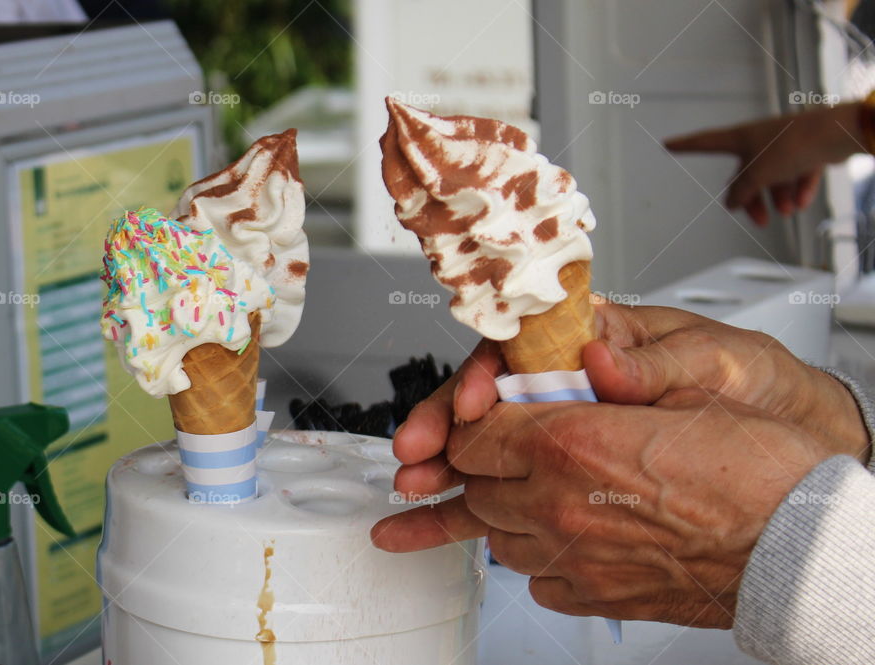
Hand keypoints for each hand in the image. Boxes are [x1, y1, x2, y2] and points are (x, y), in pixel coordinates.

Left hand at [374, 390, 829, 626]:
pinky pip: (532, 577)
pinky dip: (528, 557)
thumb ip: (607, 382)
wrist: (800, 546)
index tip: (469, 418)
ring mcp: (572, 556)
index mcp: (570, 439)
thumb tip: (576, 366)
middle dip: (462, 467)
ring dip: (478, 514)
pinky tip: (531, 546)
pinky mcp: (593, 594)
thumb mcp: (678, 392)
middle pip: (472, 482)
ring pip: (491, 533)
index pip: (473, 428)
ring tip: (421, 521)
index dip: (466, 419)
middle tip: (435, 465)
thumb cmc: (758, 468)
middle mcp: (558, 501)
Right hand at [390, 303, 867, 503]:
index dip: (487, 378)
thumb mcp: (708, 361)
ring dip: (447, 468)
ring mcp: (562, 426)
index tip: (474, 407)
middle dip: (446, 427)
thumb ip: (653, 362)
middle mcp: (566, 382)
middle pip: (488, 400)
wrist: (778, 427)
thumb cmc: (742, 380)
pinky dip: (472, 500)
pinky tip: (440, 516)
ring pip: (489, 445)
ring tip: (415, 489)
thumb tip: (601, 356)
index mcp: (592, 340)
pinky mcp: (566, 467)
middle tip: (417, 455)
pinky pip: (509, 482)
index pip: (520, 349)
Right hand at [665, 103, 864, 225]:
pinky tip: (801, 202)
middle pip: (747, 175)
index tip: (668, 143)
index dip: (685, 145)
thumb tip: (732, 202)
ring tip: (788, 211)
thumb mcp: (757, 174)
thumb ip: (740, 191)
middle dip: (754, 199)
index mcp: (741, 138)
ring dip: (779, 198)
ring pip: (774, 178)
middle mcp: (760, 140)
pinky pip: (797, 174)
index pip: (705, 142)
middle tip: (760, 220)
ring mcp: (784, 144)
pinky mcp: (806, 150)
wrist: (836, 134)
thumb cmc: (793, 145)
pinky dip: (799, 189)